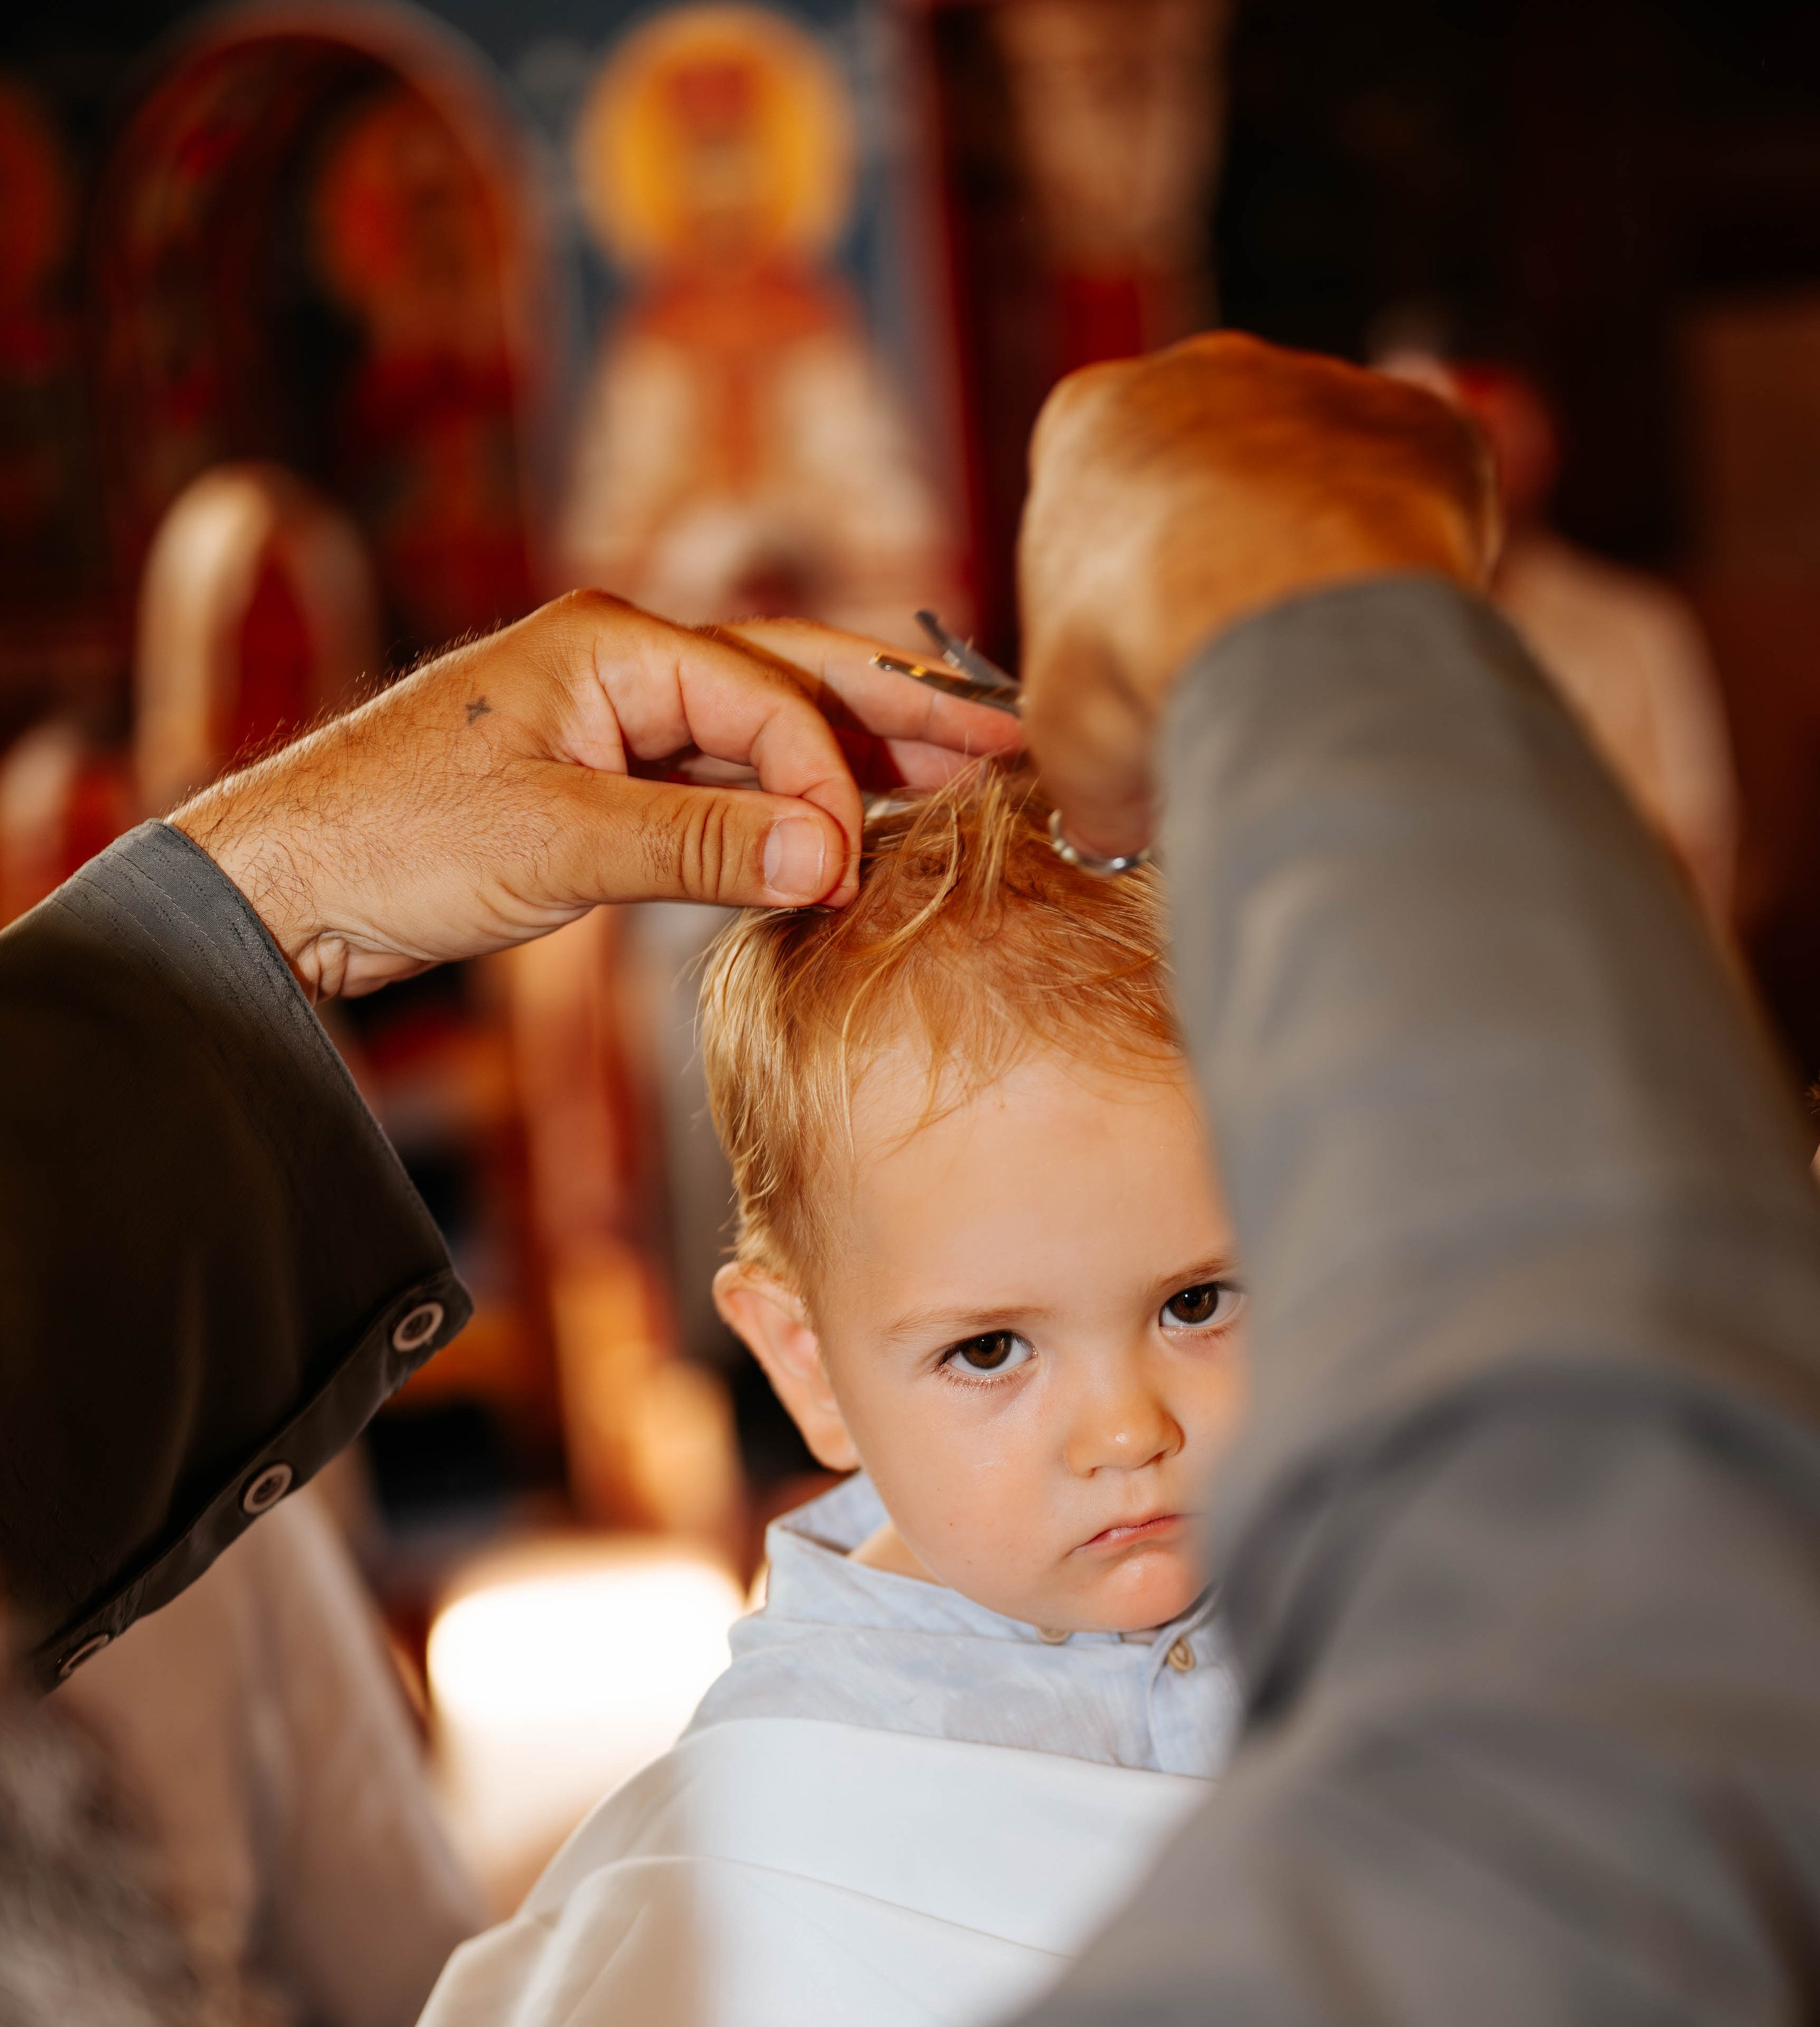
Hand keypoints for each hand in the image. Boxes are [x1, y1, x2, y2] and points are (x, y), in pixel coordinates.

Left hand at [171, 595, 1009, 1000]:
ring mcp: (613, 716)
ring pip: (762, 731)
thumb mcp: (556, 846)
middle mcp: (622, 659)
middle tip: (1006, 745)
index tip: (858, 866)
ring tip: (956, 783)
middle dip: (900, 716)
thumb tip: (832, 860)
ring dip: (851, 762)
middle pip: (794, 679)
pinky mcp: (600, 777)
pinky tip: (839, 832)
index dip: (828, 783)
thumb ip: (699, 850)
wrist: (289, 879)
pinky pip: (718, 782)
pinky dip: (782, 807)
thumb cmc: (393, 838)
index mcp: (613, 640)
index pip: (769, 701)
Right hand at [1017, 331, 1498, 862]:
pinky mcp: (1421, 421)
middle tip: (1240, 672)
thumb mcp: (1068, 737)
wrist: (1283, 619)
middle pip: (1213, 477)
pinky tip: (1388, 633)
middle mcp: (1202, 376)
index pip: (1098, 502)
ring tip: (1322, 668)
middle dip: (1227, 565)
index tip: (1150, 662)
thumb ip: (1090, 758)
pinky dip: (1409, 556)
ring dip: (1320, 560)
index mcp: (1088, 424)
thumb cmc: (1144, 656)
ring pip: (1320, 480)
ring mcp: (1318, 387)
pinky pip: (1418, 493)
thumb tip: (1119, 814)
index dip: (1124, 596)